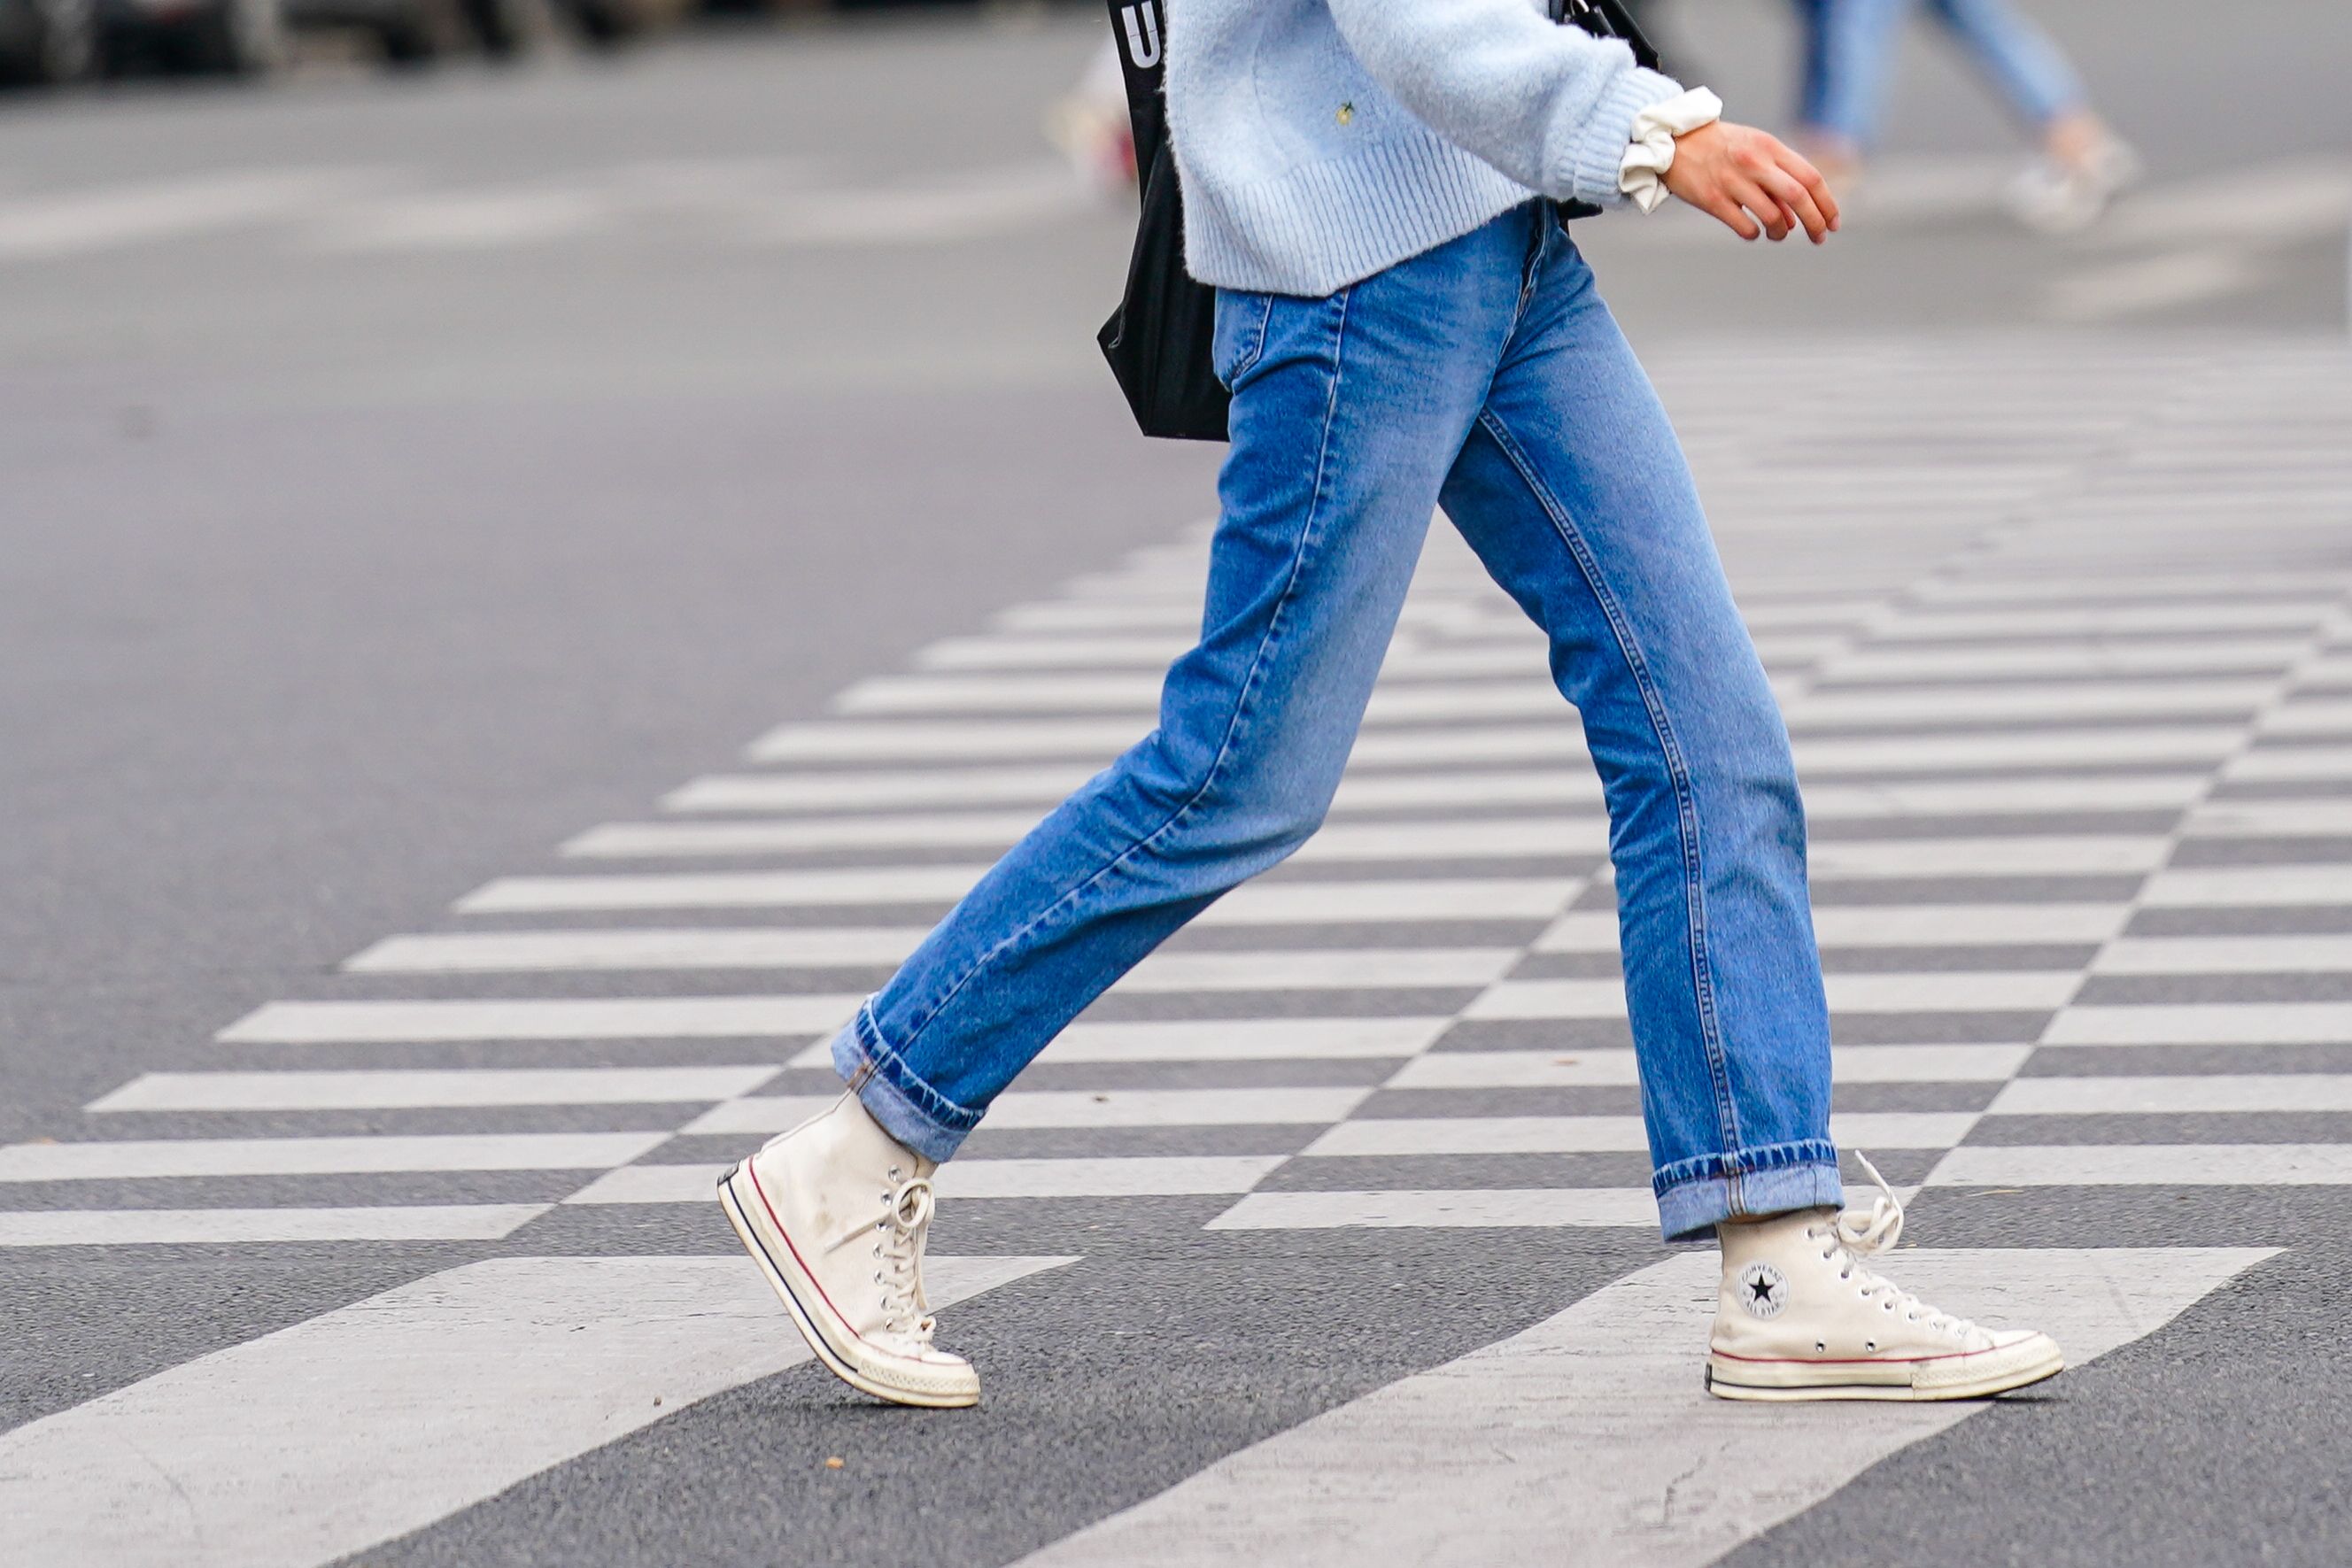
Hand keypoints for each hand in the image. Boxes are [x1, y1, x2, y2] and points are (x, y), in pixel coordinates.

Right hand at [1662, 121, 1839, 243]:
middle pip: (1797, 196)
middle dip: (1815, 222)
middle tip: (1819, 238)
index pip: (1810, 177)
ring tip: (1778, 234)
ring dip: (1782, 232)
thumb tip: (1796, 219)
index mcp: (1769, 146)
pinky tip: (1752, 231)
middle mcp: (1754, 162)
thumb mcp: (1754, 149)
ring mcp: (1732, 181)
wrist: (1673, 141)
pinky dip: (1754, 234)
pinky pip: (1745, 227)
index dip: (1827, 203)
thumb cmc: (1721, 147)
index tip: (1833, 223)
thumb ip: (1778, 177)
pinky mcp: (1712, 200)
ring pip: (1773, 216)